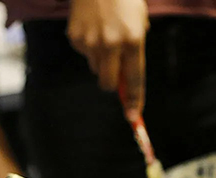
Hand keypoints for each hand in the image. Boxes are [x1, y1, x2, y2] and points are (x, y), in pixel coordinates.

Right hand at [67, 0, 148, 114]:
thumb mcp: (139, 21)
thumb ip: (135, 49)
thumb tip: (126, 79)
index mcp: (133, 40)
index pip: (135, 80)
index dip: (135, 101)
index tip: (133, 118)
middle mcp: (112, 44)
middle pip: (109, 84)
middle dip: (112, 84)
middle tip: (115, 75)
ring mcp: (91, 42)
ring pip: (96, 69)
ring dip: (101, 61)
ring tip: (104, 34)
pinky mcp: (76, 38)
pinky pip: (85, 54)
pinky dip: (90, 47)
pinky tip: (93, 27)